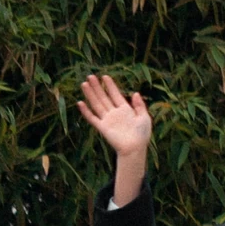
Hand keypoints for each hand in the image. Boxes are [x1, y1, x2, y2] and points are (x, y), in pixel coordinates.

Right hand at [78, 73, 152, 200]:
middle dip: (97, 86)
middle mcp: (114, 113)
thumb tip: (135, 93)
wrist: (134, 149)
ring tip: (84, 84)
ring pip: (96, 104)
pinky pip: (92, 118)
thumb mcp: (144, 117)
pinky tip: (80, 103)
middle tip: (90, 76)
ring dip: (90, 94)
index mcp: (125, 110)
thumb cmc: (141, 135)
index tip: (105, 76)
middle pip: (103, 97)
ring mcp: (107, 120)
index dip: (110, 86)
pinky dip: (86, 111)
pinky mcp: (102, 128)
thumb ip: (140, 105)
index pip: (115, 94)